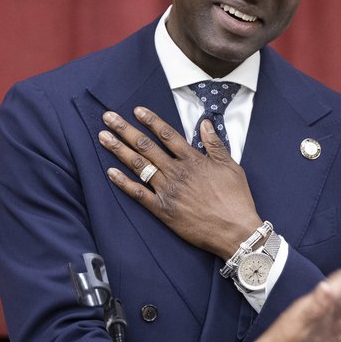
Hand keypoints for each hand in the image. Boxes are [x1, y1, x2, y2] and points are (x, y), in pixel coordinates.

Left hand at [98, 106, 262, 257]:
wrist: (235, 231)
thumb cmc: (236, 199)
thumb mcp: (231, 166)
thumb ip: (215, 144)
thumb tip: (205, 122)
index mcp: (193, 160)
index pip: (167, 135)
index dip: (150, 120)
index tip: (136, 110)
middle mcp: (177, 172)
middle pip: (146, 146)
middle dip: (125, 130)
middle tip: (108, 117)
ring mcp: (168, 191)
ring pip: (139, 166)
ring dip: (119, 150)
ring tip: (104, 137)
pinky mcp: (163, 210)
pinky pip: (139, 194)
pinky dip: (123, 183)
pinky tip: (110, 172)